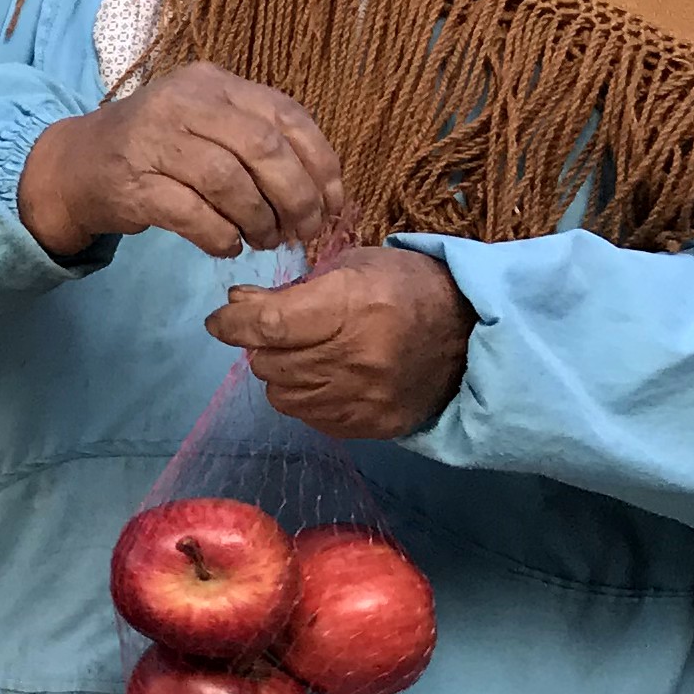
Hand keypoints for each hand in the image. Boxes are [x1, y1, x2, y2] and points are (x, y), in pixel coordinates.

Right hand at [17, 64, 348, 261]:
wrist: (74, 166)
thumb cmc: (157, 150)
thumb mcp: (207, 126)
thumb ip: (259, 143)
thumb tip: (325, 194)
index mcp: (212, 83)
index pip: (285, 115)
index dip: (320, 163)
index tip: (332, 203)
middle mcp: (182, 102)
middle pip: (262, 149)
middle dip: (296, 198)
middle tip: (303, 231)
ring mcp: (152, 140)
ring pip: (228, 182)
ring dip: (258, 221)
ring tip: (263, 240)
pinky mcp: (130, 182)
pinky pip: (191, 214)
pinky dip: (220, 236)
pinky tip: (227, 246)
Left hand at [207, 245, 473, 438]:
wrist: (472, 335)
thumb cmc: (407, 287)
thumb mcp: (352, 267)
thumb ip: (291, 288)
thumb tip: (237, 304)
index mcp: (353, 308)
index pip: (267, 325)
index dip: (233, 323)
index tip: (222, 320)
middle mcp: (357, 358)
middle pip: (268, 362)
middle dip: (261, 345)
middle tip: (278, 330)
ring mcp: (364, 398)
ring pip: (281, 394)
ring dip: (280, 373)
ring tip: (304, 353)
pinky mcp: (371, 426)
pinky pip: (308, 417)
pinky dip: (304, 397)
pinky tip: (324, 376)